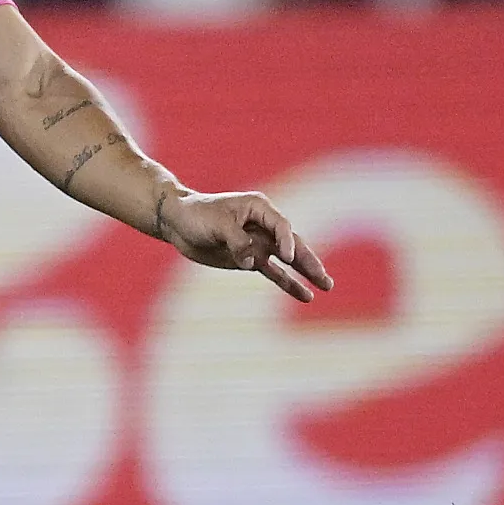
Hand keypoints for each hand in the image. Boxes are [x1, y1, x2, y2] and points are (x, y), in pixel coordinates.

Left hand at [160, 190, 334, 303]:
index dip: (287, 241)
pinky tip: (305, 295)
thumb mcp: (216, 225)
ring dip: (305, 273)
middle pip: (293, 245)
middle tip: (325, 279)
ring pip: (288, 260)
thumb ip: (237, 241)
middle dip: (309, 262)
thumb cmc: (197, 215)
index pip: (282, 227)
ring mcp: (258, 243)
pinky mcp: (249, 258)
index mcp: (259, 209)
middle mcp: (264, 226)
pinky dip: (288, 283)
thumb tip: (252, 262)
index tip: (285, 257)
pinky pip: (273, 272)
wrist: (178, 221)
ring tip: (326, 286)